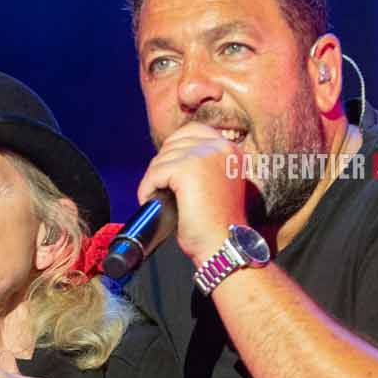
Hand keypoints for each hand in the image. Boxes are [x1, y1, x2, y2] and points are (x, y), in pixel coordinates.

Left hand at [134, 121, 248, 265]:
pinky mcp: (187, 169)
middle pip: (173, 143)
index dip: (174, 150)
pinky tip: (153, 202)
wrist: (225, 245)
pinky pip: (154, 173)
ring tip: (158, 199)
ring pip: (161, 158)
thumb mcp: (217, 184)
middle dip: (162, 166)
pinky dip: (147, 189)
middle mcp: (220, 146)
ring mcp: (204, 155)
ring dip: (154, 180)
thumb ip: (202, 165)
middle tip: (161, 190)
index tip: (168, 172)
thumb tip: (170, 157)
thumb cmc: (219, 224)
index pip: (192, 131)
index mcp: (230, 149)